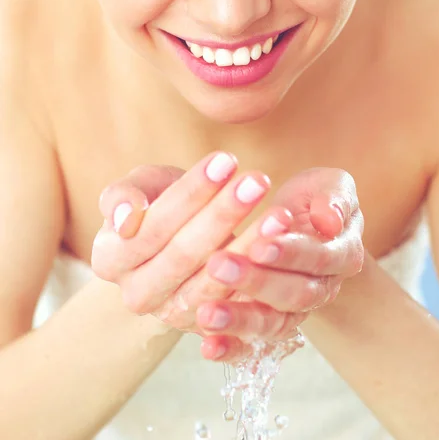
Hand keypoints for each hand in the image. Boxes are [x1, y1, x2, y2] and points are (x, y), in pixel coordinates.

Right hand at [91, 153, 293, 347]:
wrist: (174, 243)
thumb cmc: (156, 204)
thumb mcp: (139, 188)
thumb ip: (124, 194)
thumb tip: (126, 216)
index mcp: (109, 259)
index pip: (153, 224)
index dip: (192, 192)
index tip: (227, 160)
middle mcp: (135, 294)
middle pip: (183, 253)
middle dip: (224, 213)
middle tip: (259, 181)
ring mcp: (170, 313)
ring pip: (213, 280)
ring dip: (249, 244)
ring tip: (279, 213)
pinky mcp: (204, 326)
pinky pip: (234, 303)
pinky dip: (259, 274)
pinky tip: (282, 245)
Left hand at [189, 168, 364, 359]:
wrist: (306, 223)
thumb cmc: (315, 198)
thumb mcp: (330, 185)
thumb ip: (335, 198)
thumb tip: (330, 219)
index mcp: (342, 253)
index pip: (319, 258)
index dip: (290, 253)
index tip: (258, 244)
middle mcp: (322, 288)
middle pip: (294, 294)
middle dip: (256, 281)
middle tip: (218, 265)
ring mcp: (295, 310)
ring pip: (272, 322)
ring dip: (239, 319)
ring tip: (207, 313)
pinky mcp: (269, 322)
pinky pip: (253, 345)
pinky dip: (232, 348)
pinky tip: (207, 346)